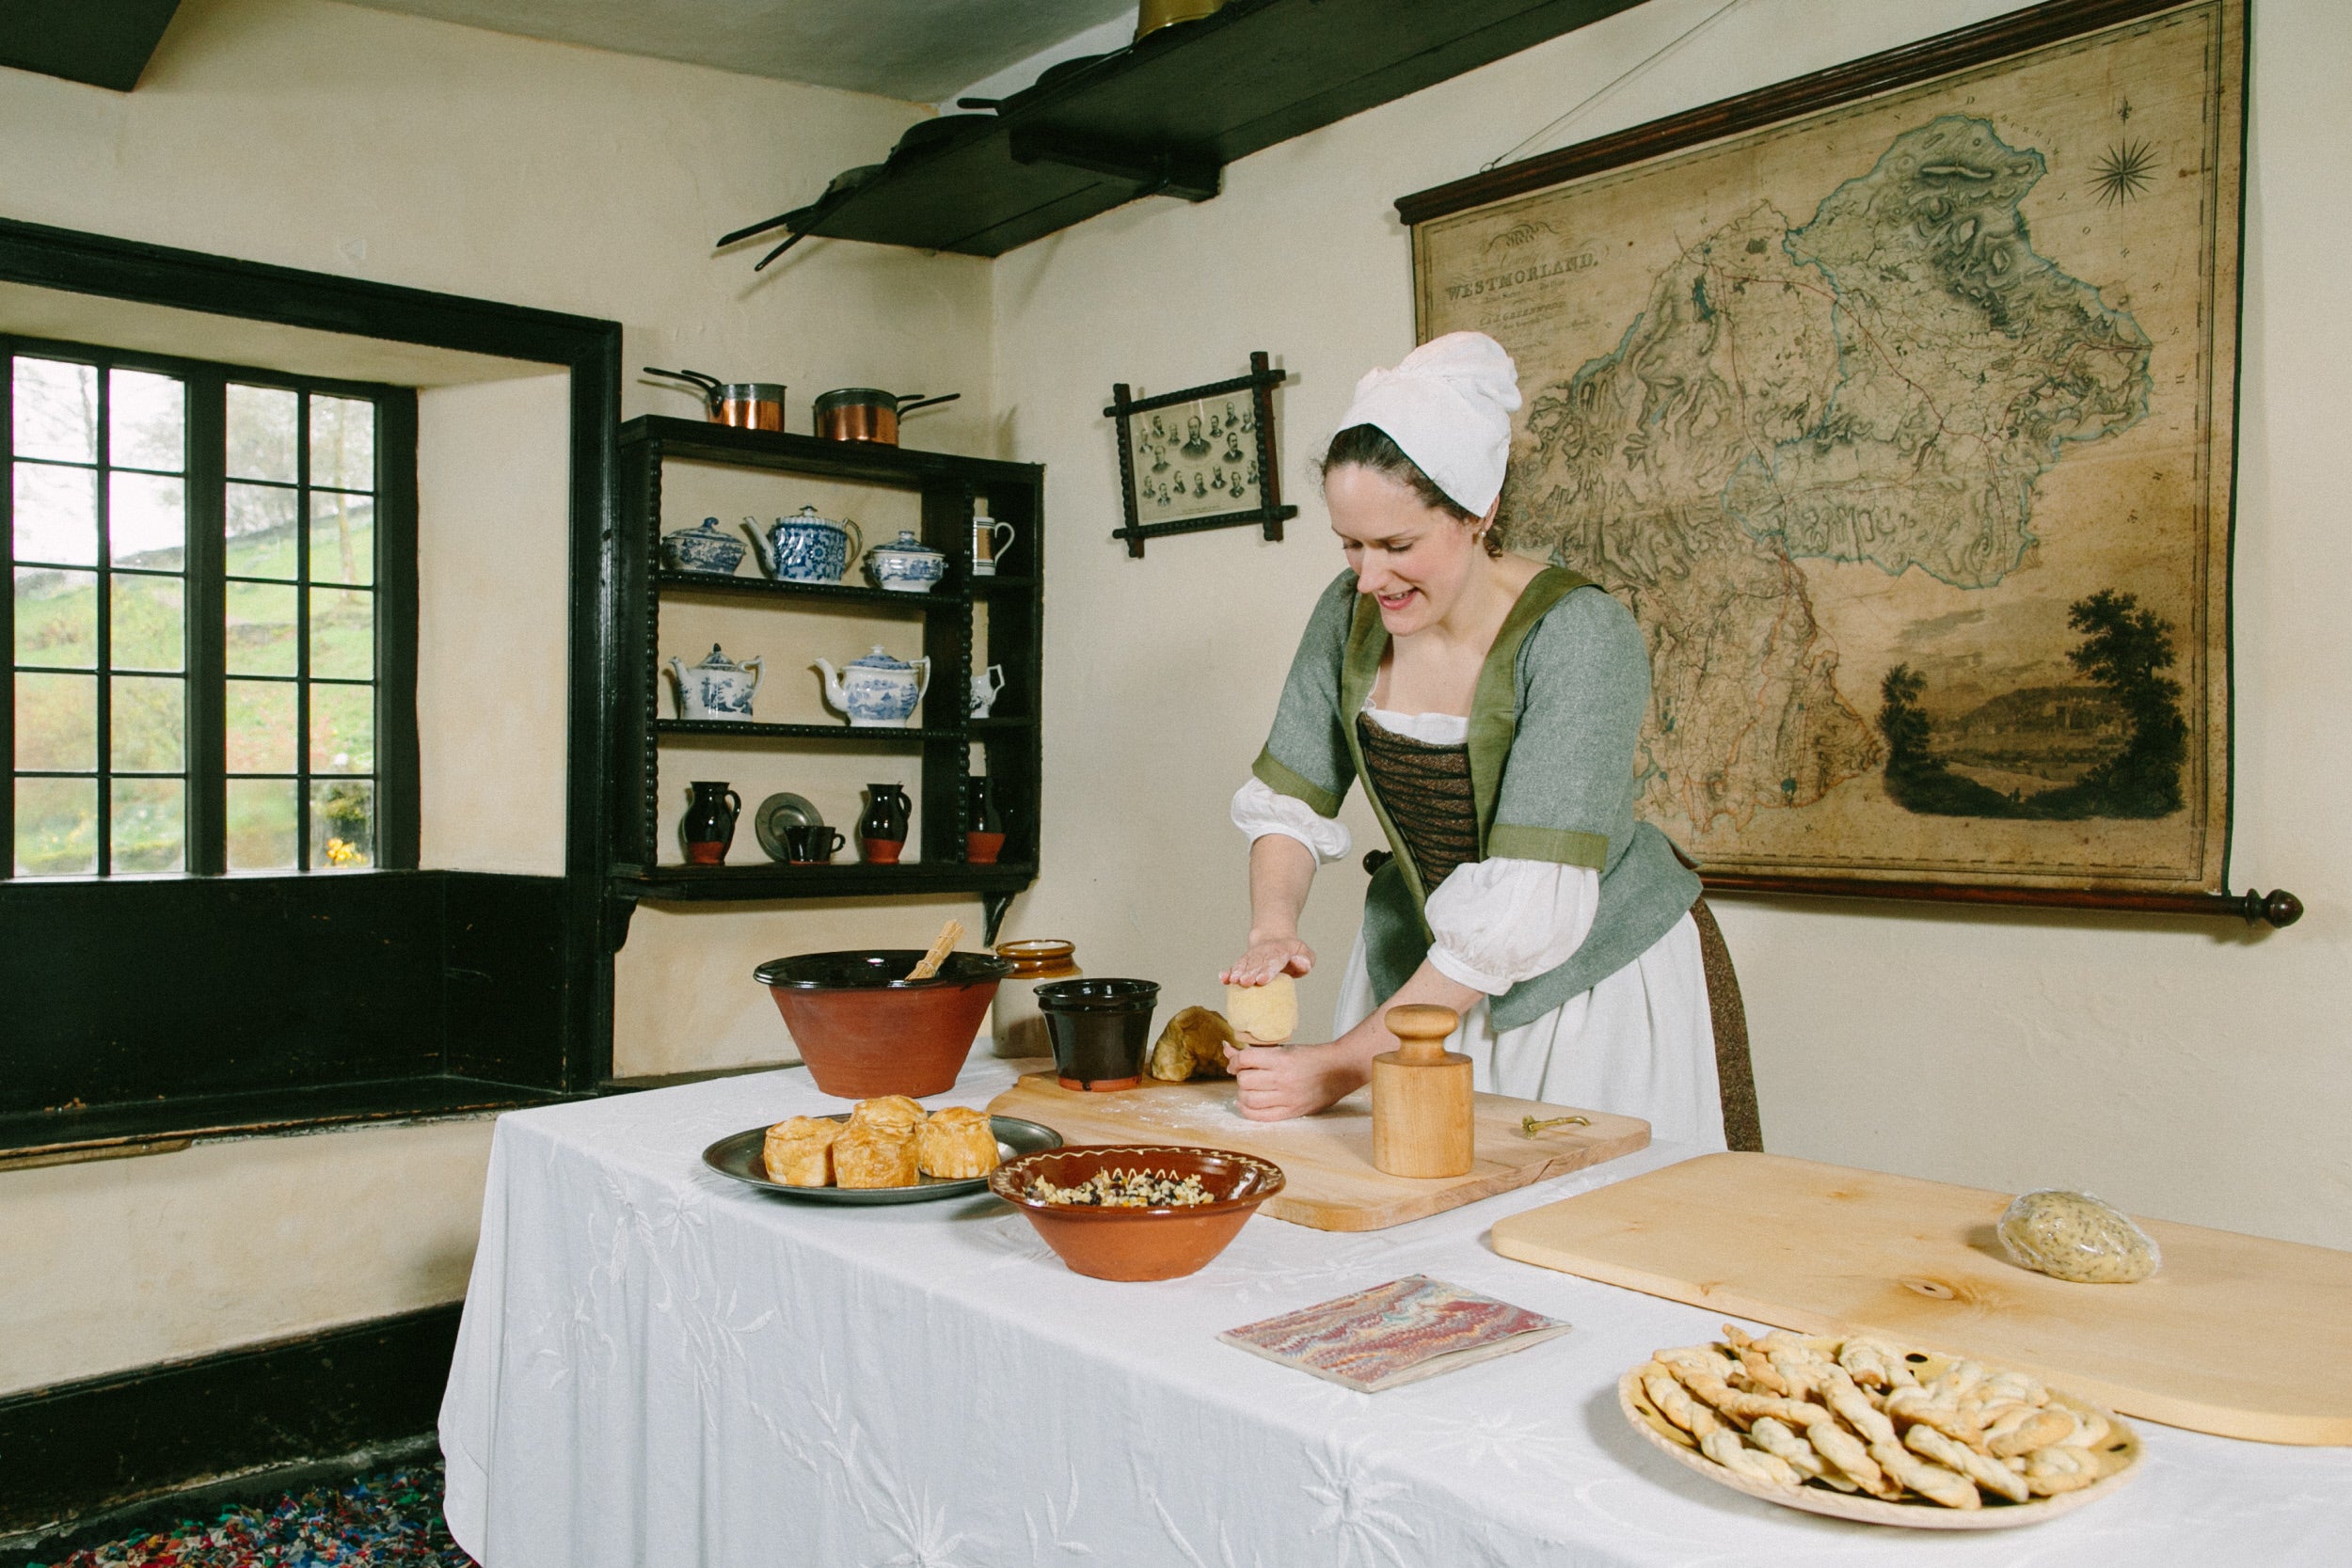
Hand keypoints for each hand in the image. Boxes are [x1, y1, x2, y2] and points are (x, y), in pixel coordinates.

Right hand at [1220, 935, 1314, 986]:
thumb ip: (1306, 960)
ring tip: (1233, 980)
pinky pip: (1235, 966)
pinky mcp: (1244, 962)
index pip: (1274, 961)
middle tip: (1245, 982)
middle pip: (1256, 963)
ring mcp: (1253, 956)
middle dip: (1250, 973)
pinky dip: (1228, 972)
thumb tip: (1301, 963)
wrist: (1275, 939)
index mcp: (1281, 952)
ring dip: (1238, 972)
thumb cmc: (1293, 954)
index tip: (1261, 980)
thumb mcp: (1305, 954)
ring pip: (1244, 963)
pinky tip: (1223, 979)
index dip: (1267, 970)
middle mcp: (1264, 953)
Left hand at [1228, 1039, 1365, 1120]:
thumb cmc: (1311, 1057)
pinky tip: (1247, 1104)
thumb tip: (1226, 1048)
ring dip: (1243, 1093)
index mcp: (1281, 1059)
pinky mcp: (1291, 1112)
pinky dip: (1247, 1110)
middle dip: (1241, 1077)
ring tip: (1249, 1089)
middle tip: (1248, 1075)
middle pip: (1244, 1080)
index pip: (1245, 1059)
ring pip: (1249, 1099)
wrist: (1339, 1070)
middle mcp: (1283, 1078)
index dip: (1235, 1061)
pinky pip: (1260, 1116)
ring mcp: (1287, 1097)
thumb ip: (1255, 1052)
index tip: (1235, 1063)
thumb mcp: (1284, 1049)